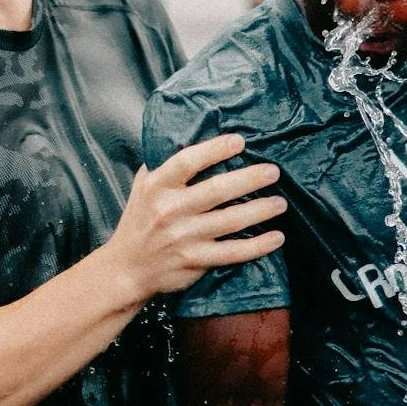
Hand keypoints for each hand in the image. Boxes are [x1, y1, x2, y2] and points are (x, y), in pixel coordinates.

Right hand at [104, 134, 285, 303]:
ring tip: (280, 202)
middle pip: (216, 190)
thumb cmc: (139, 221)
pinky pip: (232, 252)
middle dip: (249, 179)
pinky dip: (257, 246)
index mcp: (157, 186)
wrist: (126, 269)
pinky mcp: (194, 260)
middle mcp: (169, 210)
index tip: (239, 141)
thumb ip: (166, 164)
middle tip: (273, 172)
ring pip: (229, 221)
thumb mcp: (143, 186)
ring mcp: (183, 237)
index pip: (187, 162)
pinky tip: (276, 238)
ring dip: (260, 210)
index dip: (214, 150)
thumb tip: (194, 136)